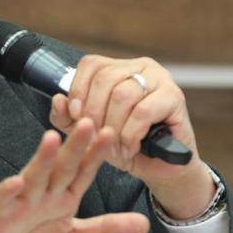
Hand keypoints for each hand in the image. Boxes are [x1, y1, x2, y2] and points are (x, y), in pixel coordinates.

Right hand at [0, 119, 148, 232]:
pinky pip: (4, 201)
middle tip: (90, 122)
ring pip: (34, 176)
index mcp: (63, 196)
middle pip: (62, 166)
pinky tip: (16, 183)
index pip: (83, 171)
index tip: (113, 134)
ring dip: (43, 159)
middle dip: (75, 146)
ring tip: (52, 138)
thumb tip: (144, 224)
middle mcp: (43, 192)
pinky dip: (9, 193)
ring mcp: (20, 200)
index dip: (97, 155)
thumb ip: (106, 229)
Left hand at [48, 55, 214, 219]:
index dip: (78, 89)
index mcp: (120, 68)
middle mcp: (141, 67)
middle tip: (97, 138)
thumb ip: (69, 117)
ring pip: (123, 94)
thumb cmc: (125, 146)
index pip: (91, 64)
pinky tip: (130, 147)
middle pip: (105, 79)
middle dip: (95, 113)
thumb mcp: (90, 132)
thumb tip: (58, 100)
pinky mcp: (174, 97)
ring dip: (113, 127)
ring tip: (115, 148)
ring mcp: (160, 79)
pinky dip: (131, 134)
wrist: (159, 168)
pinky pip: (143, 111)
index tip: (76, 115)